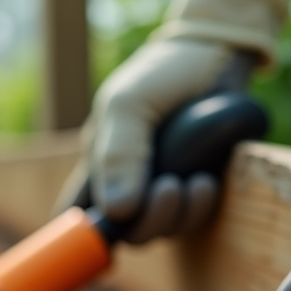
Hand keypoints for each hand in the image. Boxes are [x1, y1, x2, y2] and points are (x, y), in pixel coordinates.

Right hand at [59, 0, 286, 242]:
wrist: (215, 55)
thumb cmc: (160, 75)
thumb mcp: (129, 106)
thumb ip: (120, 155)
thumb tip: (119, 211)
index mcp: (100, 164)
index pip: (76, 212)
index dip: (80, 234)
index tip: (101, 236)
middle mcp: (130, 182)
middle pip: (128, 231)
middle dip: (149, 220)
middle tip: (169, 187)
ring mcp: (165, 187)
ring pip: (163, 229)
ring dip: (179, 213)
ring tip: (194, 181)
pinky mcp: (198, 186)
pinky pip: (193, 217)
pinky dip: (200, 206)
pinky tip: (207, 181)